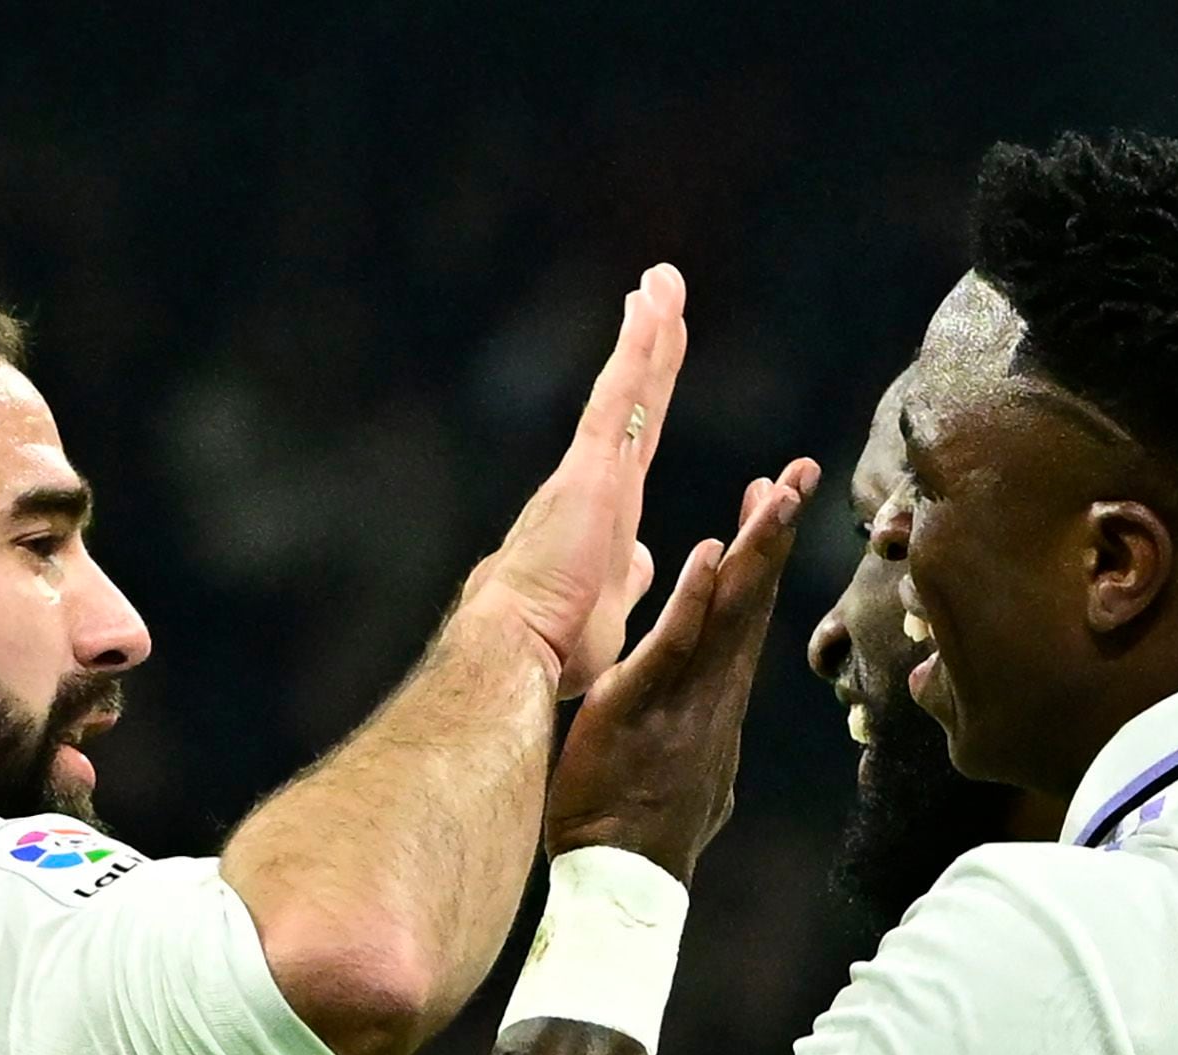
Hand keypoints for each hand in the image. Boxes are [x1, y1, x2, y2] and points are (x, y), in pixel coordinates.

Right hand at [458, 267, 689, 695]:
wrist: (514, 651)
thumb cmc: (549, 648)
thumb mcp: (604, 609)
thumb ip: (623, 579)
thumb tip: (640, 562)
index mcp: (600, 516)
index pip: (631, 445)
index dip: (643, 403)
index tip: (651, 371)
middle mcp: (593, 483)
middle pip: (632, 402)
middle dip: (646, 347)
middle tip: (657, 291)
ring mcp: (591, 471)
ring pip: (628, 387)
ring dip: (648, 330)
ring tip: (663, 279)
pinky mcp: (591, 469)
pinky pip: (621, 394)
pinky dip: (639, 347)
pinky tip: (654, 304)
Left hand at [544, 461, 819, 879]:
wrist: (623, 883)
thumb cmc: (636, 826)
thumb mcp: (674, 759)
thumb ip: (690, 721)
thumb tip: (706, 709)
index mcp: (714, 700)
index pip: (744, 614)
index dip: (762, 555)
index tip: (775, 500)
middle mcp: (714, 694)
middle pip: (755, 601)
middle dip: (778, 534)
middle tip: (803, 471)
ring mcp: (687, 702)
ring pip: (731, 615)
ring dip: (755, 551)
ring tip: (777, 492)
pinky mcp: (646, 711)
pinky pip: (676, 648)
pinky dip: (696, 601)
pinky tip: (711, 554)